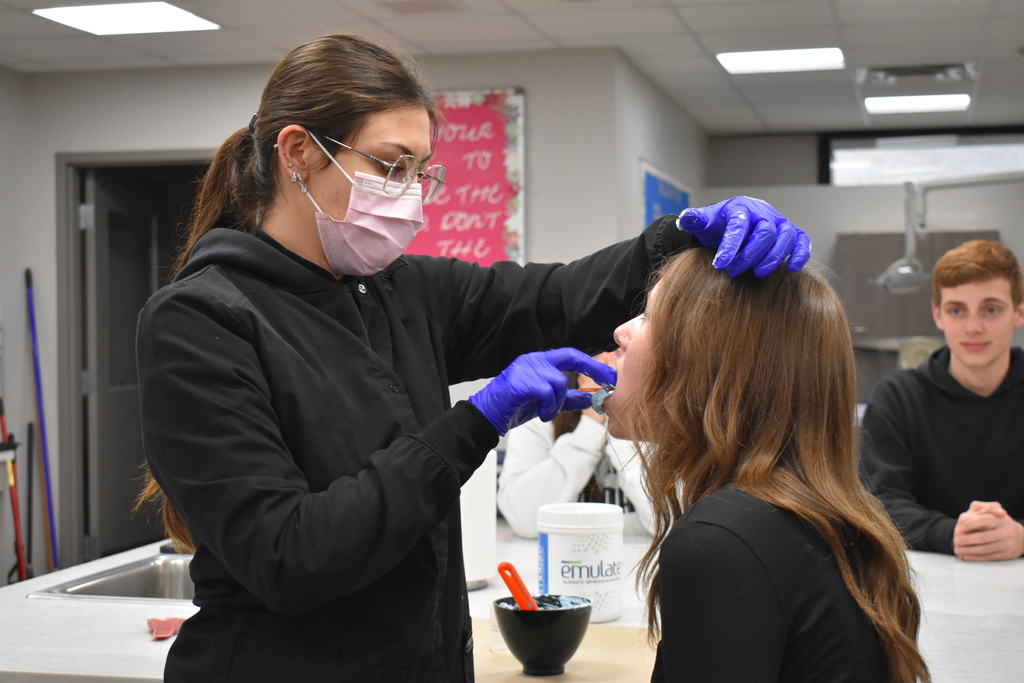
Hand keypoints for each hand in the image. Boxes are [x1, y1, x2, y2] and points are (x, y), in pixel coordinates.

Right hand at [469, 348, 616, 434]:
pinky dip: (548, 407)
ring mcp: (525, 369)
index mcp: (539, 361)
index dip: (592, 364)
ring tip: (547, 413)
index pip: (571, 355)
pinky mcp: (520, 382)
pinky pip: (546, 393)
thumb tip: (589, 399)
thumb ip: (566, 398)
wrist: (487, 416)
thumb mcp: (545, 402)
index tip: (610, 375)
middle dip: (592, 368)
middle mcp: (533, 360)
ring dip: (558, 403)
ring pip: (559, 382)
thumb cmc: (514, 406)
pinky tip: (540, 414)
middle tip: (607, 382)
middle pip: (570, 358)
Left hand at [678, 196, 811, 276]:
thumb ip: (694, 220)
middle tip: (734, 272)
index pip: (738, 225)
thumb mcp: (704, 222)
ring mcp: (780, 223)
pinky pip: (802, 241)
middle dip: (750, 255)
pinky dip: (801, 254)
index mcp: (740, 208)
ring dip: (774, 257)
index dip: (730, 246)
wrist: (734, 225)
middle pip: (765, 233)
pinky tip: (791, 269)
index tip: (719, 265)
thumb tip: (686, 217)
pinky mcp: (792, 233)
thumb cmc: (719, 226)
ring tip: (758, 274)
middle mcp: (763, 213)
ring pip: (786, 237)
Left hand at [953, 501, 1023, 560]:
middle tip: (956, 540)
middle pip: (984, 537)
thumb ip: (976, 509)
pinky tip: (965, 556)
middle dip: (968, 540)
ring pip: (985, 549)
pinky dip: (975, 557)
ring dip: (969, 550)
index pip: (985, 520)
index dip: (971, 523)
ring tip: (957, 550)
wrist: (1016, 536)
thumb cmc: (995, 520)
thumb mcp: (988, 511)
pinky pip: (989, 557)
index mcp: (1000, 519)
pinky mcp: (1006, 555)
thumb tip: (964, 518)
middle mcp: (1006, 532)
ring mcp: (1007, 544)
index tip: (960, 527)